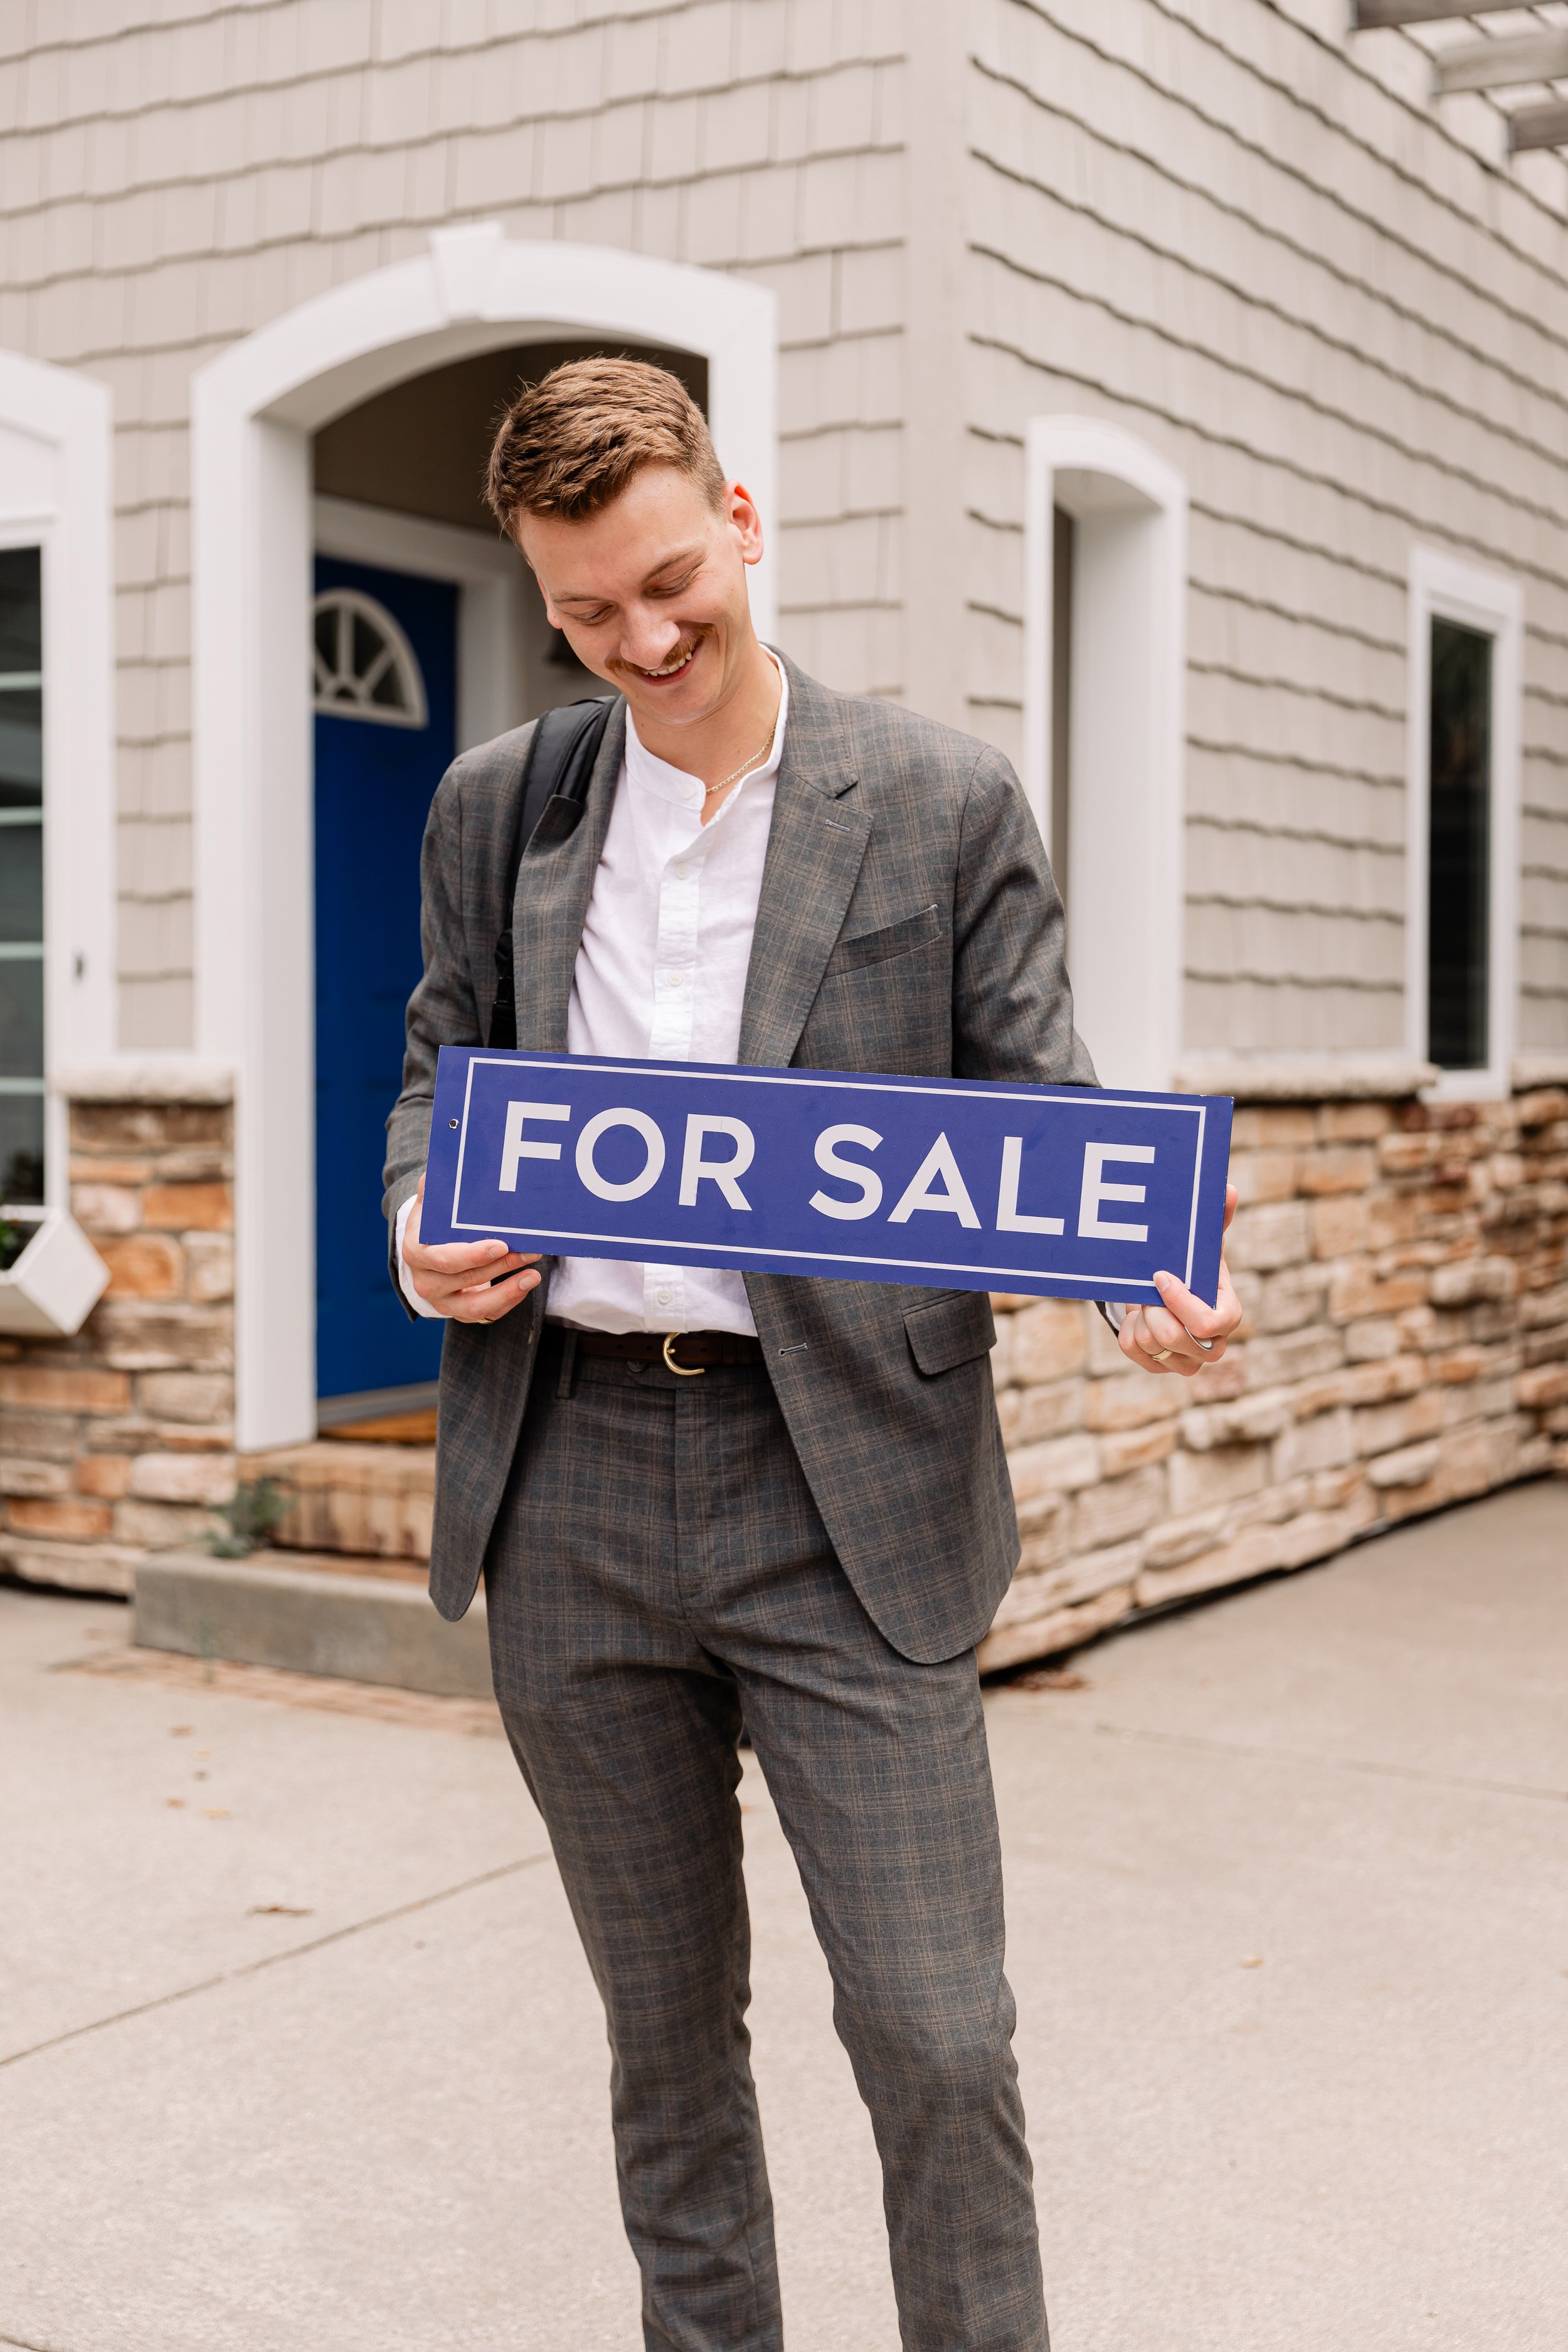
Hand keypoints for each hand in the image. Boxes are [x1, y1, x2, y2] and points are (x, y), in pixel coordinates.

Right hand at [401, 1172, 541, 1324]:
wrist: (426, 1255)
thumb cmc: (432, 1226)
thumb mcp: (429, 1207)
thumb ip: (433, 1190)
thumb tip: (435, 1173)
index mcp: (417, 1254)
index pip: (445, 1259)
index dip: (473, 1255)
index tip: (501, 1244)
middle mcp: (426, 1282)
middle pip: (468, 1278)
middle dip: (502, 1265)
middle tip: (531, 1251)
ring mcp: (442, 1302)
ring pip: (476, 1306)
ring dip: (508, 1291)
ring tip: (533, 1275)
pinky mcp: (459, 1312)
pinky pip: (486, 1314)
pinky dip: (508, 1301)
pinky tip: (525, 1284)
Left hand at [1119, 1183, 1241, 1377]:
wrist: (1171, 1295)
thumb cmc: (1193, 1268)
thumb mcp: (1202, 1244)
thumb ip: (1216, 1218)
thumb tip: (1228, 1189)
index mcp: (1228, 1315)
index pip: (1208, 1323)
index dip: (1180, 1303)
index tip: (1160, 1276)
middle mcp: (1212, 1346)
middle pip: (1173, 1336)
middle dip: (1152, 1308)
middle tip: (1146, 1287)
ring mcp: (1187, 1362)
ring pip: (1150, 1343)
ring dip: (1140, 1315)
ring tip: (1145, 1299)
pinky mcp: (1161, 1367)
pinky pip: (1133, 1350)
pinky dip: (1128, 1328)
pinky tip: (1139, 1315)